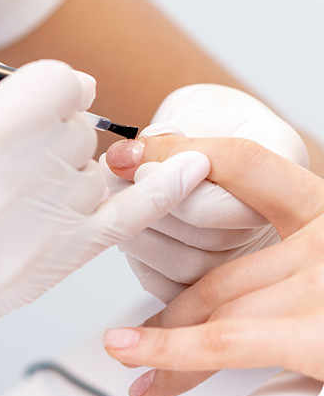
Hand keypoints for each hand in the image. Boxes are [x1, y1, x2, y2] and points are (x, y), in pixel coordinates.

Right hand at [0, 55, 209, 395]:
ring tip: (39, 171)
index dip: (54, 82)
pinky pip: (127, 222)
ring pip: (97, 167)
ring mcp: (36, 235)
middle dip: (59, 120)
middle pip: (77, 126)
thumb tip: (4, 71)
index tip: (47, 91)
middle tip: (27, 138)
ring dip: (76, 158)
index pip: (54, 86)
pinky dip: (164, 192)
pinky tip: (192, 168)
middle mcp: (6, 194)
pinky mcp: (53, 266)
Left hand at [103, 84, 308, 302]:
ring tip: (115, 200)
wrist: (213, 135)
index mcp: (280, 176)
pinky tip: (127, 229)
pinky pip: (172, 286)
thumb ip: (169, 136)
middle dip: (151, 207)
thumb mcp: (197, 109)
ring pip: (188, 266)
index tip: (137, 164)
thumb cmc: (209, 118)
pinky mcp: (210, 280)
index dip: (176, 186)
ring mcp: (242, 258)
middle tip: (115, 178)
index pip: (233, 198)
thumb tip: (126, 158)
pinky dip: (140, 259)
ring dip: (140, 232)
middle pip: (211, 238)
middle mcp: (270, 225)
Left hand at [103, 134, 323, 395]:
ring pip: (217, 299)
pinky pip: (230, 340)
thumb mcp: (322, 276)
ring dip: (163, 331)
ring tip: (124, 352)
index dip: (182, 154)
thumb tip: (222, 298)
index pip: (243, 166)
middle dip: (169, 286)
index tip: (134, 158)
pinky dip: (176, 349)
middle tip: (122, 298)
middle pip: (222, 260)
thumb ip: (279, 273)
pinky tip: (136, 361)